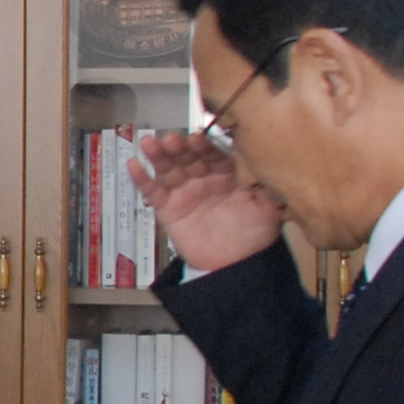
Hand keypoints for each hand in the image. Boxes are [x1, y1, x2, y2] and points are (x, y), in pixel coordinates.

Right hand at [127, 130, 285, 270]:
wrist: (237, 265)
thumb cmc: (255, 234)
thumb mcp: (269, 206)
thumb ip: (264, 182)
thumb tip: (263, 160)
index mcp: (227, 173)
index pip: (213, 153)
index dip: (204, 145)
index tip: (197, 139)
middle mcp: (204, 178)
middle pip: (187, 157)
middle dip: (178, 147)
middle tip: (171, 139)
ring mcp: (184, 192)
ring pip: (168, 169)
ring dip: (158, 155)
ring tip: (149, 144)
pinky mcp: (168, 209)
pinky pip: (153, 192)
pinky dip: (142, 179)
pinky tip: (134, 165)